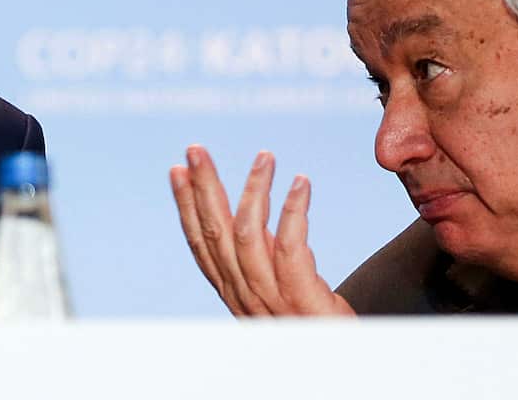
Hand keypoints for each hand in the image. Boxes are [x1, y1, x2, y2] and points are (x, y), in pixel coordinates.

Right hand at [169, 145, 355, 316]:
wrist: (338, 368)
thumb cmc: (313, 330)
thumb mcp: (278, 294)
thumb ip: (262, 262)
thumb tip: (249, 218)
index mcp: (235, 294)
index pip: (201, 245)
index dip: (186, 206)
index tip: (179, 170)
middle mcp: (244, 297)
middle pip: (216, 234)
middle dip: (203, 188)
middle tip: (196, 149)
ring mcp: (271, 301)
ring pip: (248, 235)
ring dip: (252, 189)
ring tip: (264, 156)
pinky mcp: (302, 301)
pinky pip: (290, 248)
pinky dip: (292, 211)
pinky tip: (300, 183)